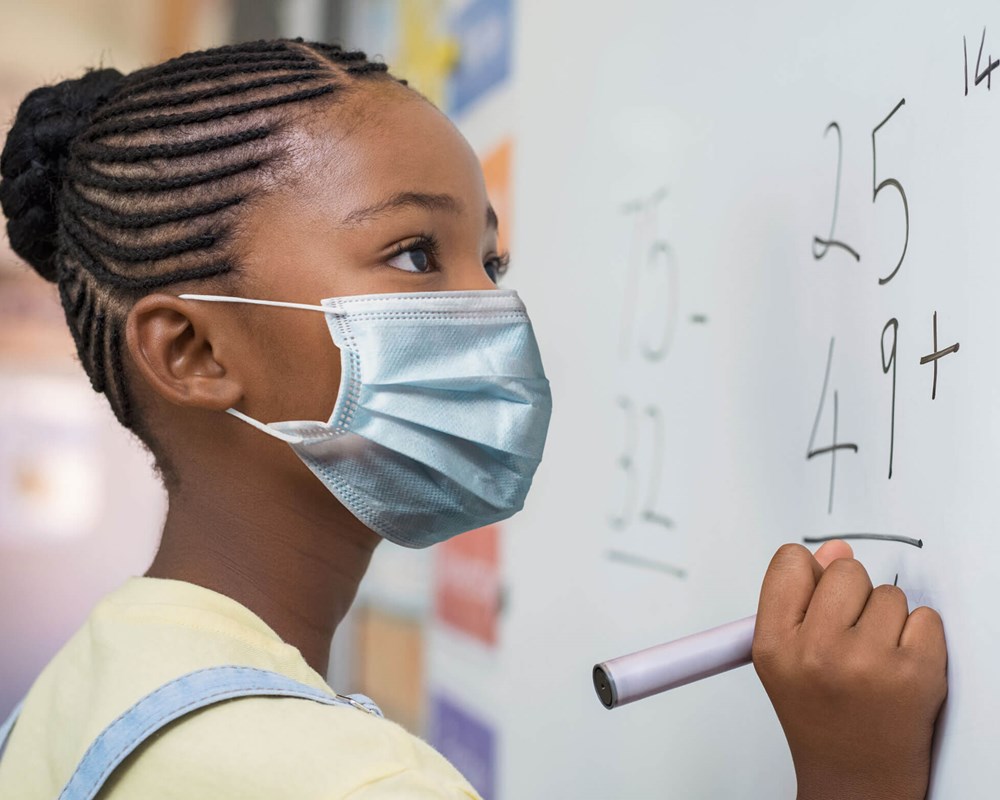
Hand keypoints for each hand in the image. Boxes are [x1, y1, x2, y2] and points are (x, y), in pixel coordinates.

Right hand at [752, 542, 946, 799]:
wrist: (857, 778)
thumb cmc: (821, 715)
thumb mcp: (786, 657)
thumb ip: (801, 598)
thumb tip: (836, 550)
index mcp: (774, 645)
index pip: (791, 562)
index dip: (809, 573)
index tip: (817, 593)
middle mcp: (817, 652)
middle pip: (845, 570)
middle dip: (853, 595)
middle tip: (850, 635)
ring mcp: (868, 663)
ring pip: (889, 594)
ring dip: (888, 619)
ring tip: (875, 658)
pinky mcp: (916, 674)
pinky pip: (926, 618)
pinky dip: (921, 638)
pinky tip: (901, 666)